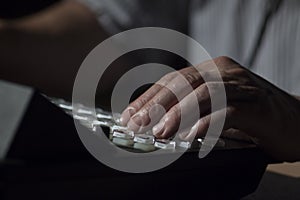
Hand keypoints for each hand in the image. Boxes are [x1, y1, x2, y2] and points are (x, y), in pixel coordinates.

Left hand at [120, 56, 299, 161]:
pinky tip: (192, 137)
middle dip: (156, 105)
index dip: (148, 98)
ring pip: (203, 93)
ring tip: (160, 133)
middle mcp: (224, 72)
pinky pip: (228, 111)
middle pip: (183, 84)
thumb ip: (191, 110)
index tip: (129, 116)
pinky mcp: (258, 104)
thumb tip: (156, 123)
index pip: (172, 81)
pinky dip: (208, 123)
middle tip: (137, 125)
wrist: (297, 122)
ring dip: (178, 114)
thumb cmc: (252, 117)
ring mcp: (242, 86)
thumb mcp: (215, 108)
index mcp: (211, 71)